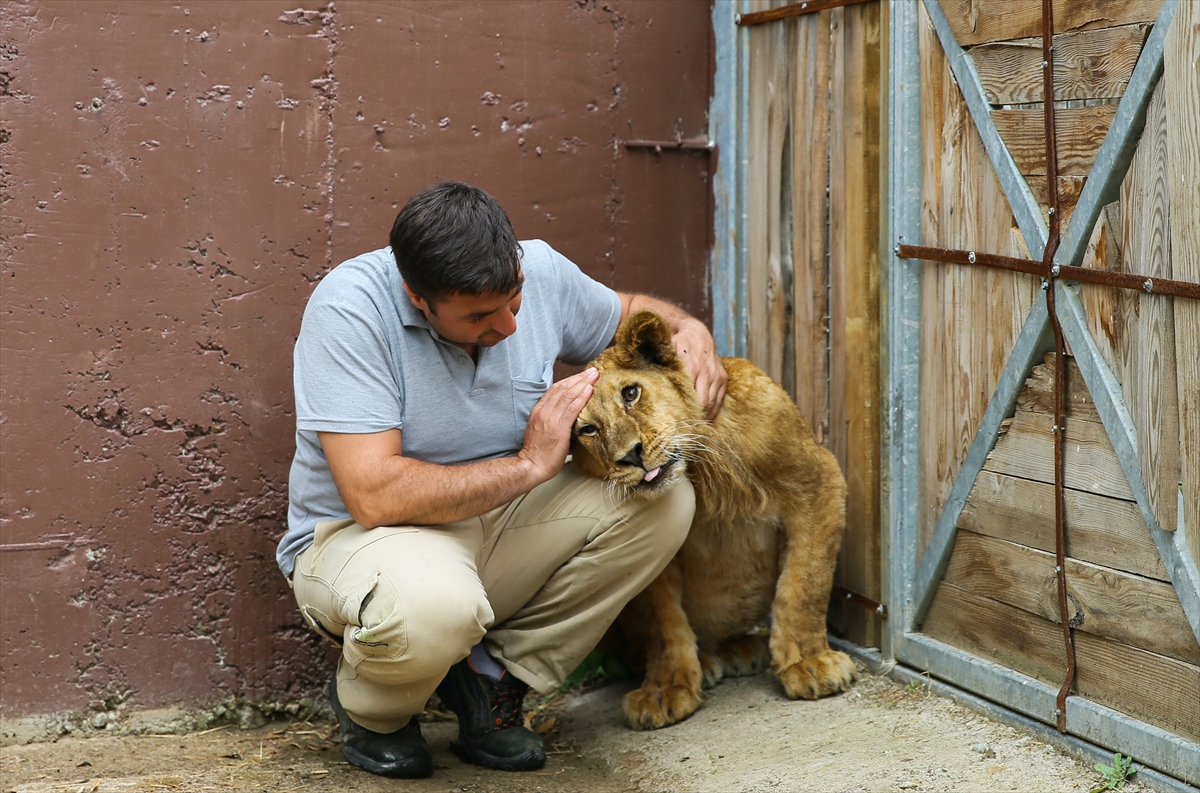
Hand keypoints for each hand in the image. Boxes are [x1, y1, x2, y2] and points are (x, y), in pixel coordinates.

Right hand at [518, 367, 598, 482]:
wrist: (531, 465)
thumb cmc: (537, 452)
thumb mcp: (541, 430)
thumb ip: (552, 420)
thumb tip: (568, 417)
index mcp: (539, 411)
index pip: (555, 390)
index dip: (570, 380)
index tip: (581, 375)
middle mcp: (544, 411)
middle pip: (563, 388)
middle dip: (579, 378)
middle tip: (592, 371)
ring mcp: (551, 418)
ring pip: (568, 395)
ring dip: (583, 383)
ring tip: (594, 376)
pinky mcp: (559, 427)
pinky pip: (572, 408)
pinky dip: (582, 397)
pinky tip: (590, 390)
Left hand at [672, 320, 726, 419]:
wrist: (696, 332)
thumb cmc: (677, 344)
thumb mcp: (667, 352)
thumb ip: (663, 367)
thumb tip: (650, 383)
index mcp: (691, 367)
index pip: (688, 397)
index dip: (682, 412)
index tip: (676, 423)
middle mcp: (706, 372)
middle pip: (701, 403)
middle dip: (693, 417)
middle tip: (684, 429)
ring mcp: (716, 375)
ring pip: (711, 404)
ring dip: (703, 417)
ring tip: (694, 427)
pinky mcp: (723, 377)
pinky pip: (719, 400)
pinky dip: (713, 411)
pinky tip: (705, 419)